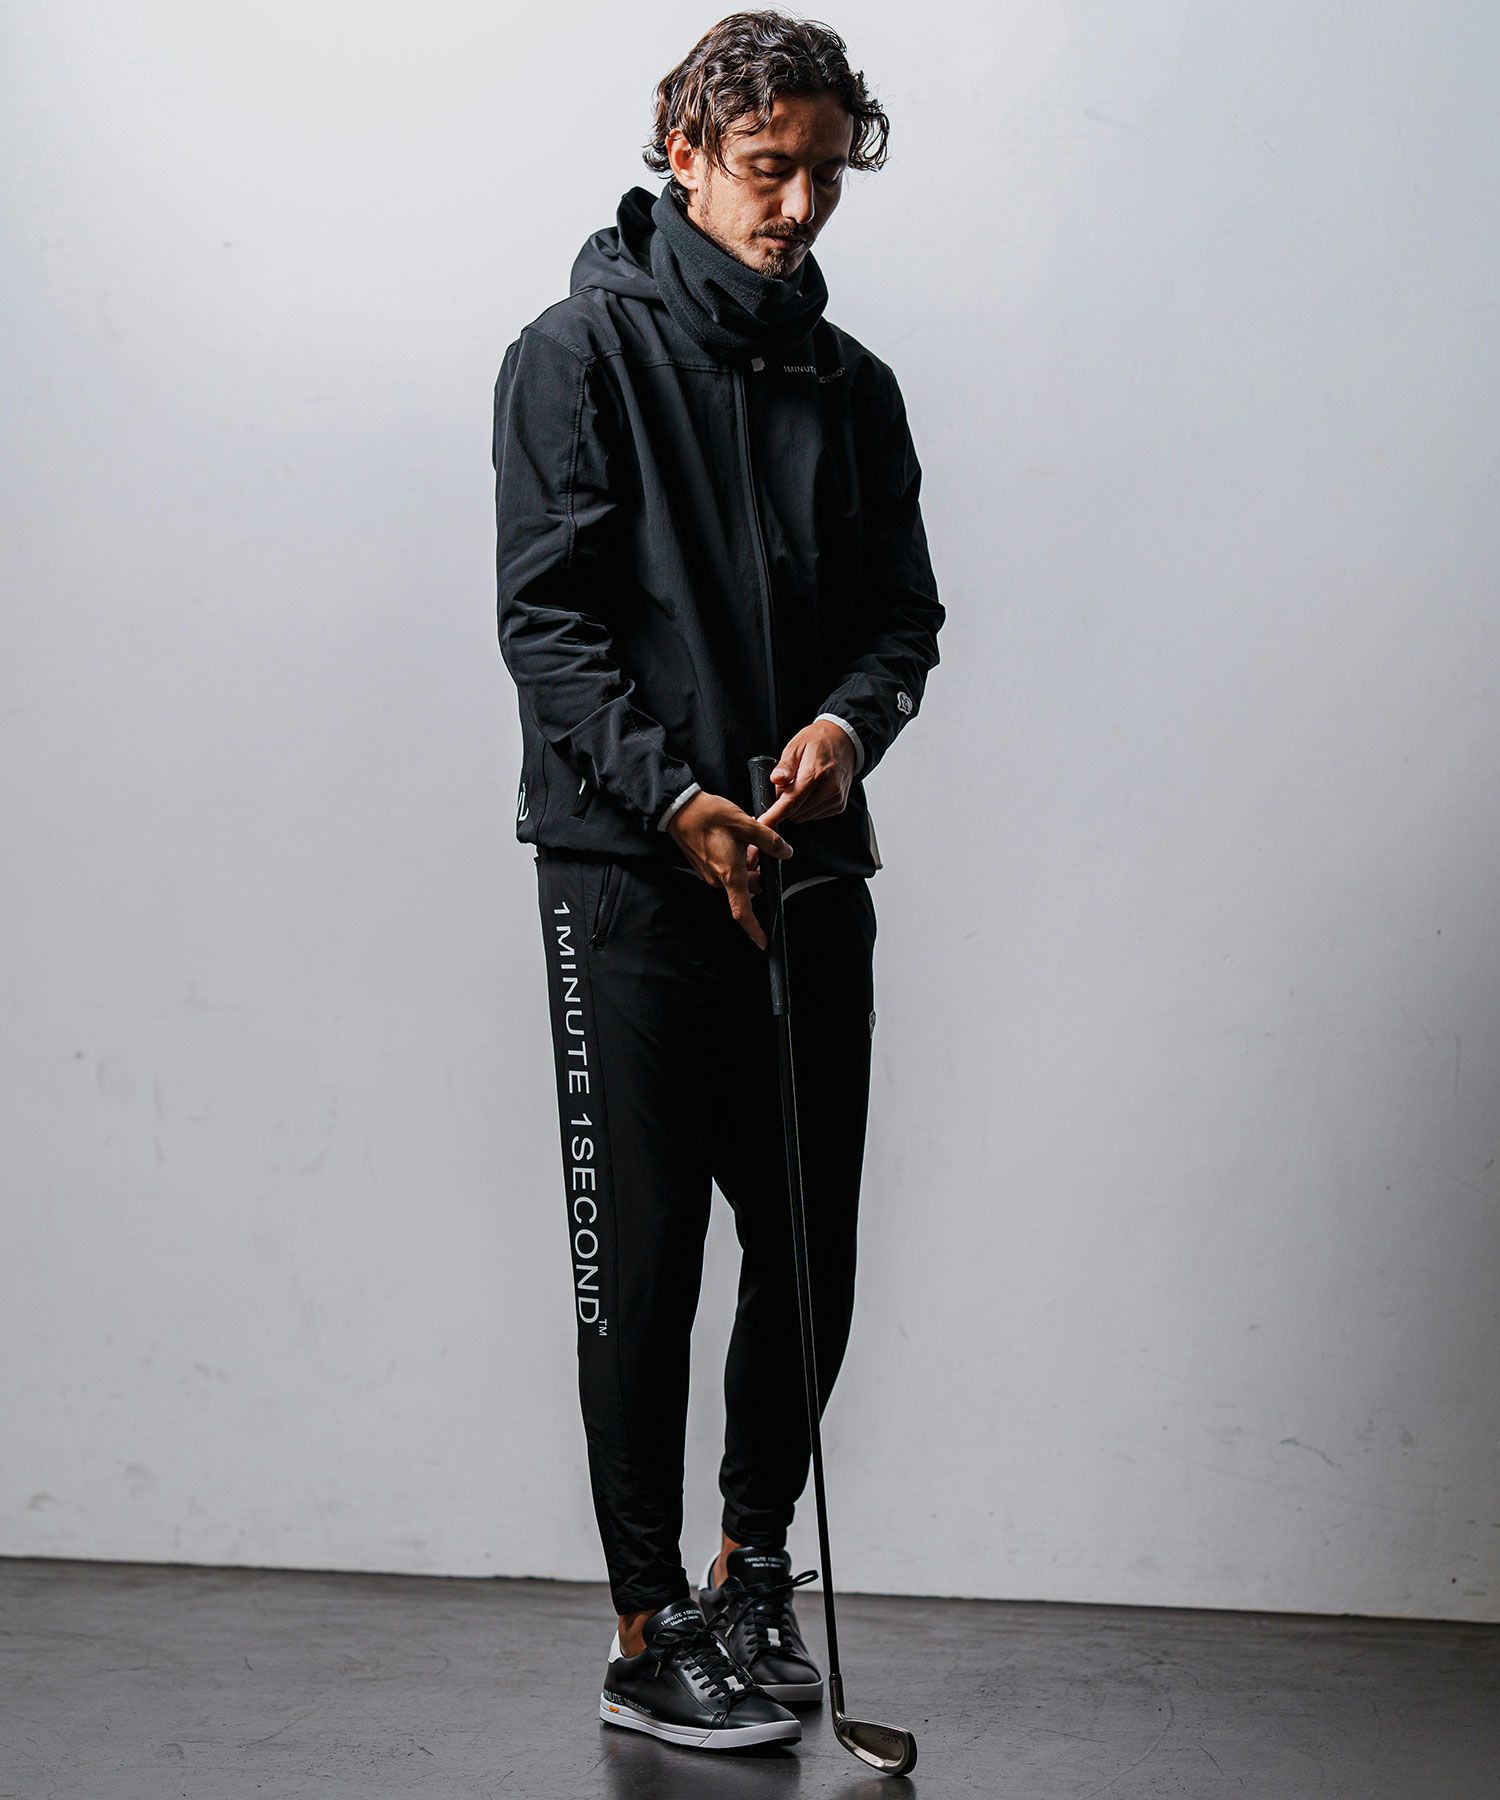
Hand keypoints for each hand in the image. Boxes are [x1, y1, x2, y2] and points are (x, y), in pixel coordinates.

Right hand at [666, 791, 792, 949]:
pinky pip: (727, 871)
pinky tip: (736, 840)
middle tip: (760, 849)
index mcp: (730, 874)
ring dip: (748, 864)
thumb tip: (786, 852)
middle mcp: (718, 879)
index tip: (764, 943)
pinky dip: (736, 860)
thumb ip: (769, 841)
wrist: (679, 807)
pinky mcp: (703, 866)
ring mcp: (709, 874)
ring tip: (747, 839)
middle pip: (748, 889)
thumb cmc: (708, 816)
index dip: (755, 930)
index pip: (744, 911)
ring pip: (738, 878)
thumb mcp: (746, 824)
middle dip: (759, 873)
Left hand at [755, 719, 856, 831]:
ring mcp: (836, 798)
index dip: (774, 815)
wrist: (844, 741)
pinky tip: (811, 790)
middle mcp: (830, 788)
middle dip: (785, 803)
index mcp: (817, 772)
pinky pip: (814, 815)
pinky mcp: (839, 805)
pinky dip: (807, 806)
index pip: (791, 801)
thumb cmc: (818, 741)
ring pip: (804, 816)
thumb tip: (776, 780)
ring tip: (801, 784)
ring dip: (796, 806)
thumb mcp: (796, 746)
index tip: (762, 824)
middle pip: (795, 812)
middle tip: (787, 783)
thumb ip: (785, 765)